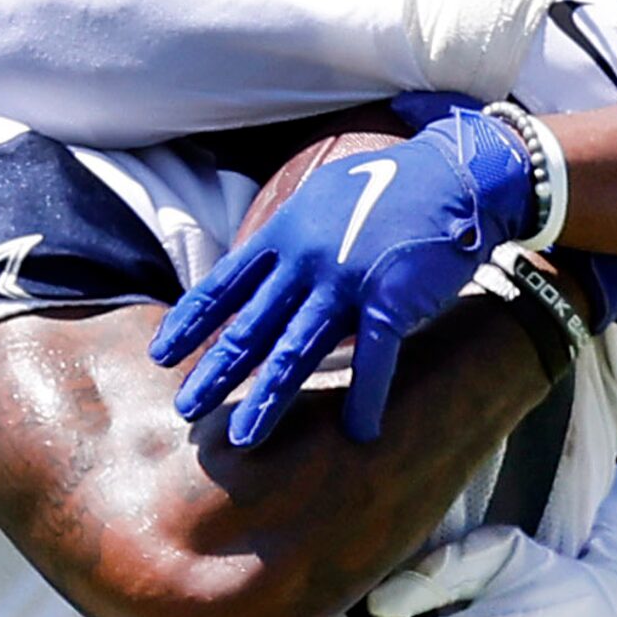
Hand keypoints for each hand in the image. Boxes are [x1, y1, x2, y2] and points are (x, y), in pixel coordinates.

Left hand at [149, 105, 536, 445]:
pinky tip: (359, 432)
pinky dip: (366, 400)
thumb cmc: (392, 187)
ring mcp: (346, 281)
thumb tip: (261, 265)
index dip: (190, 322)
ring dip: (269, 400)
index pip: (223, 284)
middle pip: (250, 326)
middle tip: (186, 410)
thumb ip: (291, 236)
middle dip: (214, 373)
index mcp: (286, 233)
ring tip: (245, 440)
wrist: (456, 175)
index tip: (160, 355)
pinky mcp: (390, 300)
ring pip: (296, 351)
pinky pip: (374, 361)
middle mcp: (306, 259)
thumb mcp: (324, 198)